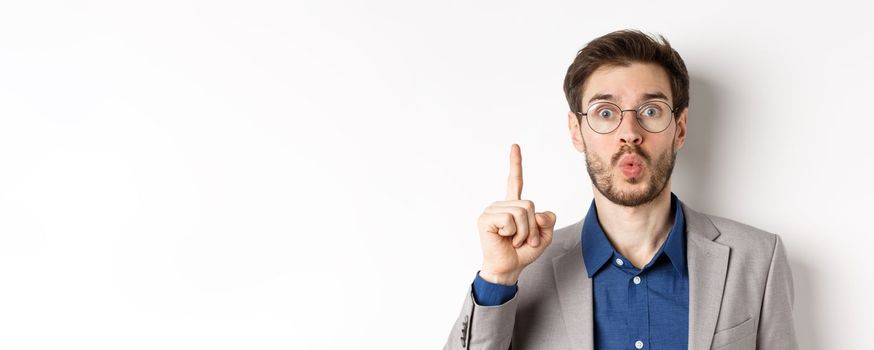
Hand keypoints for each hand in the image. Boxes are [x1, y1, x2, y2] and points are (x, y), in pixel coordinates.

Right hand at [477, 144, 556, 284]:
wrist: (508, 269)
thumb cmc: (522, 252)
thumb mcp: (544, 236)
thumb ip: (547, 221)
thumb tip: (539, 213)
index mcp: (513, 206)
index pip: (515, 181)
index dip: (515, 164)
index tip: (514, 146)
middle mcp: (501, 205)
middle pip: (529, 204)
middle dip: (533, 226)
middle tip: (525, 240)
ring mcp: (492, 211)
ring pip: (521, 212)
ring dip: (524, 232)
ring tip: (514, 241)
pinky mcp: (485, 219)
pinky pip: (510, 219)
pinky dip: (513, 233)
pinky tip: (504, 239)